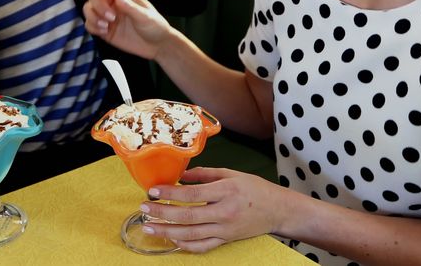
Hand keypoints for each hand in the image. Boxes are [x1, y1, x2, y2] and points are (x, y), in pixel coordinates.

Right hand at [83, 0, 172, 59]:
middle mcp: (114, 5)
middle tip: (111, 18)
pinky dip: (92, 27)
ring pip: (89, 11)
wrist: (157, 45)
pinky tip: (104, 32)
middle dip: (98, 7)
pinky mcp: (105, 30)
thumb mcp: (145, 16)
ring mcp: (108, 18)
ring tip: (105, 27)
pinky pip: (90, 25)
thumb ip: (130, 7)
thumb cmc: (155, 26)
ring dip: (92, 17)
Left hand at [140, 167, 287, 252]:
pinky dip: (184, 245)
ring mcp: (225, 229)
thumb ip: (205, 174)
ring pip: (191, 235)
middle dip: (162, 213)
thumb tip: (181, 175)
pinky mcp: (226, 240)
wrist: (277, 210)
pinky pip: (202, 247)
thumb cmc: (254, 189)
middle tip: (143, 208)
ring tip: (149, 227)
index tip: (152, 191)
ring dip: (167, 232)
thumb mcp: (231, 174)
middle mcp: (224, 212)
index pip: (192, 194)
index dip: (170, 193)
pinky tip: (171, 239)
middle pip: (187, 216)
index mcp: (226, 191)